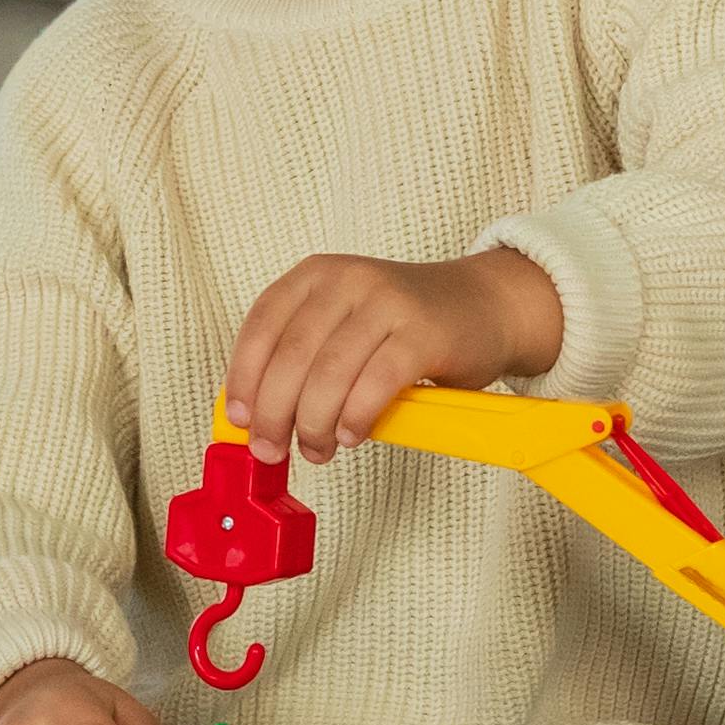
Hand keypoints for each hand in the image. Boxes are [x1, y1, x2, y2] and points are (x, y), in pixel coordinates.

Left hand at [222, 246, 562, 461]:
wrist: (484, 305)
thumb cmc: (404, 325)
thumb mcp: (343, 324)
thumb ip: (302, 357)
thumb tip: (255, 414)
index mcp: (316, 275)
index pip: (261, 327)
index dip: (244, 379)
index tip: (240, 420)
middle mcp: (348, 281)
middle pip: (291, 356)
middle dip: (275, 413)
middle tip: (273, 448)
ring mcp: (387, 302)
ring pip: (329, 374)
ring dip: (315, 423)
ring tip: (318, 448)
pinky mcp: (422, 333)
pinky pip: (375, 384)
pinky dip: (356, 418)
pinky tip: (351, 435)